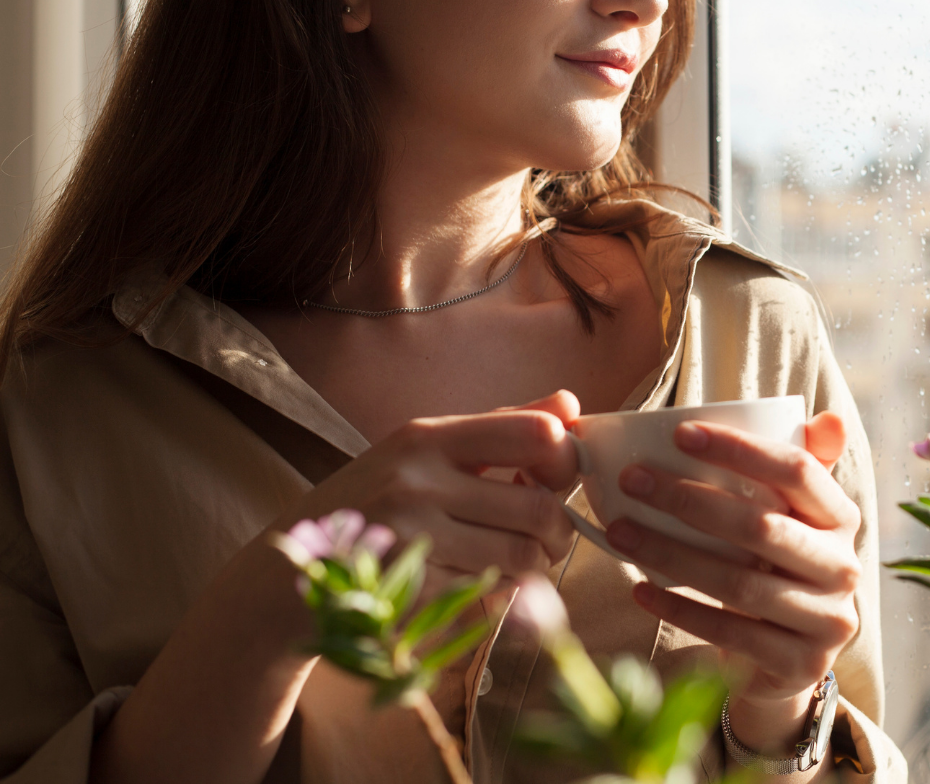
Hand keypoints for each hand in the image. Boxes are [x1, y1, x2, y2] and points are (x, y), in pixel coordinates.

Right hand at [279, 389, 580, 589]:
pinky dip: (502, 589)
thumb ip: (501, 426)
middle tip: (550, 533)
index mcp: (427, 436)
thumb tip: (571, 405)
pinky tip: (485, 579)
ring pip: (521, 556)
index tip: (555, 476)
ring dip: (536, 563)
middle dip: (558, 528)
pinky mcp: (408, 588)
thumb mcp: (426, 449)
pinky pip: (491, 591)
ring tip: (522, 556)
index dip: (564, 458)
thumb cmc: (374, 495)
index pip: (533, 434)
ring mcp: (411, 537)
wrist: (290, 563)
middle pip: (537, 507)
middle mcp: (418, 480)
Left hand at [604, 412, 859, 763]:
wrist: (790, 658)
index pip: (796, 469)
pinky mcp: (799, 665)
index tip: (679, 433)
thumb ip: (797, 466)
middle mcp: (842, 567)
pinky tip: (640, 588)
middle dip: (688, 498)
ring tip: (619, 531)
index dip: (739, 448)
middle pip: (759, 525)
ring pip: (737, 583)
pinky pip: (729, 633)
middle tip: (632, 479)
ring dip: (669, 553)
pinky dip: (679, 608)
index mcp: (840, 517)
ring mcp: (826, 621)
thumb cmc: (777, 563)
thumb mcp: (792, 515)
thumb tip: (827, 418)